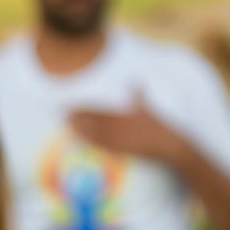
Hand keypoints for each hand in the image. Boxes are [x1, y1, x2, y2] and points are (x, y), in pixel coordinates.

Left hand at [68, 100, 182, 165]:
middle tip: (62, 112)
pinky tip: (78, 138)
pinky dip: (88, 140)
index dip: (83, 106)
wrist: (167, 144)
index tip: (71, 103)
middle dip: (77, 115)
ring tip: (67, 123)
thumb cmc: (158, 126)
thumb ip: (139, 94)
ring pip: (94, 131)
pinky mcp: (120, 149)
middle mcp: (119, 123)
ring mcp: (118, 137)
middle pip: (93, 118)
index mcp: (123, 112)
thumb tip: (135, 81)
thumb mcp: (148, 107)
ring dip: (79, 127)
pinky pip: (100, 144)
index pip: (99, 108)